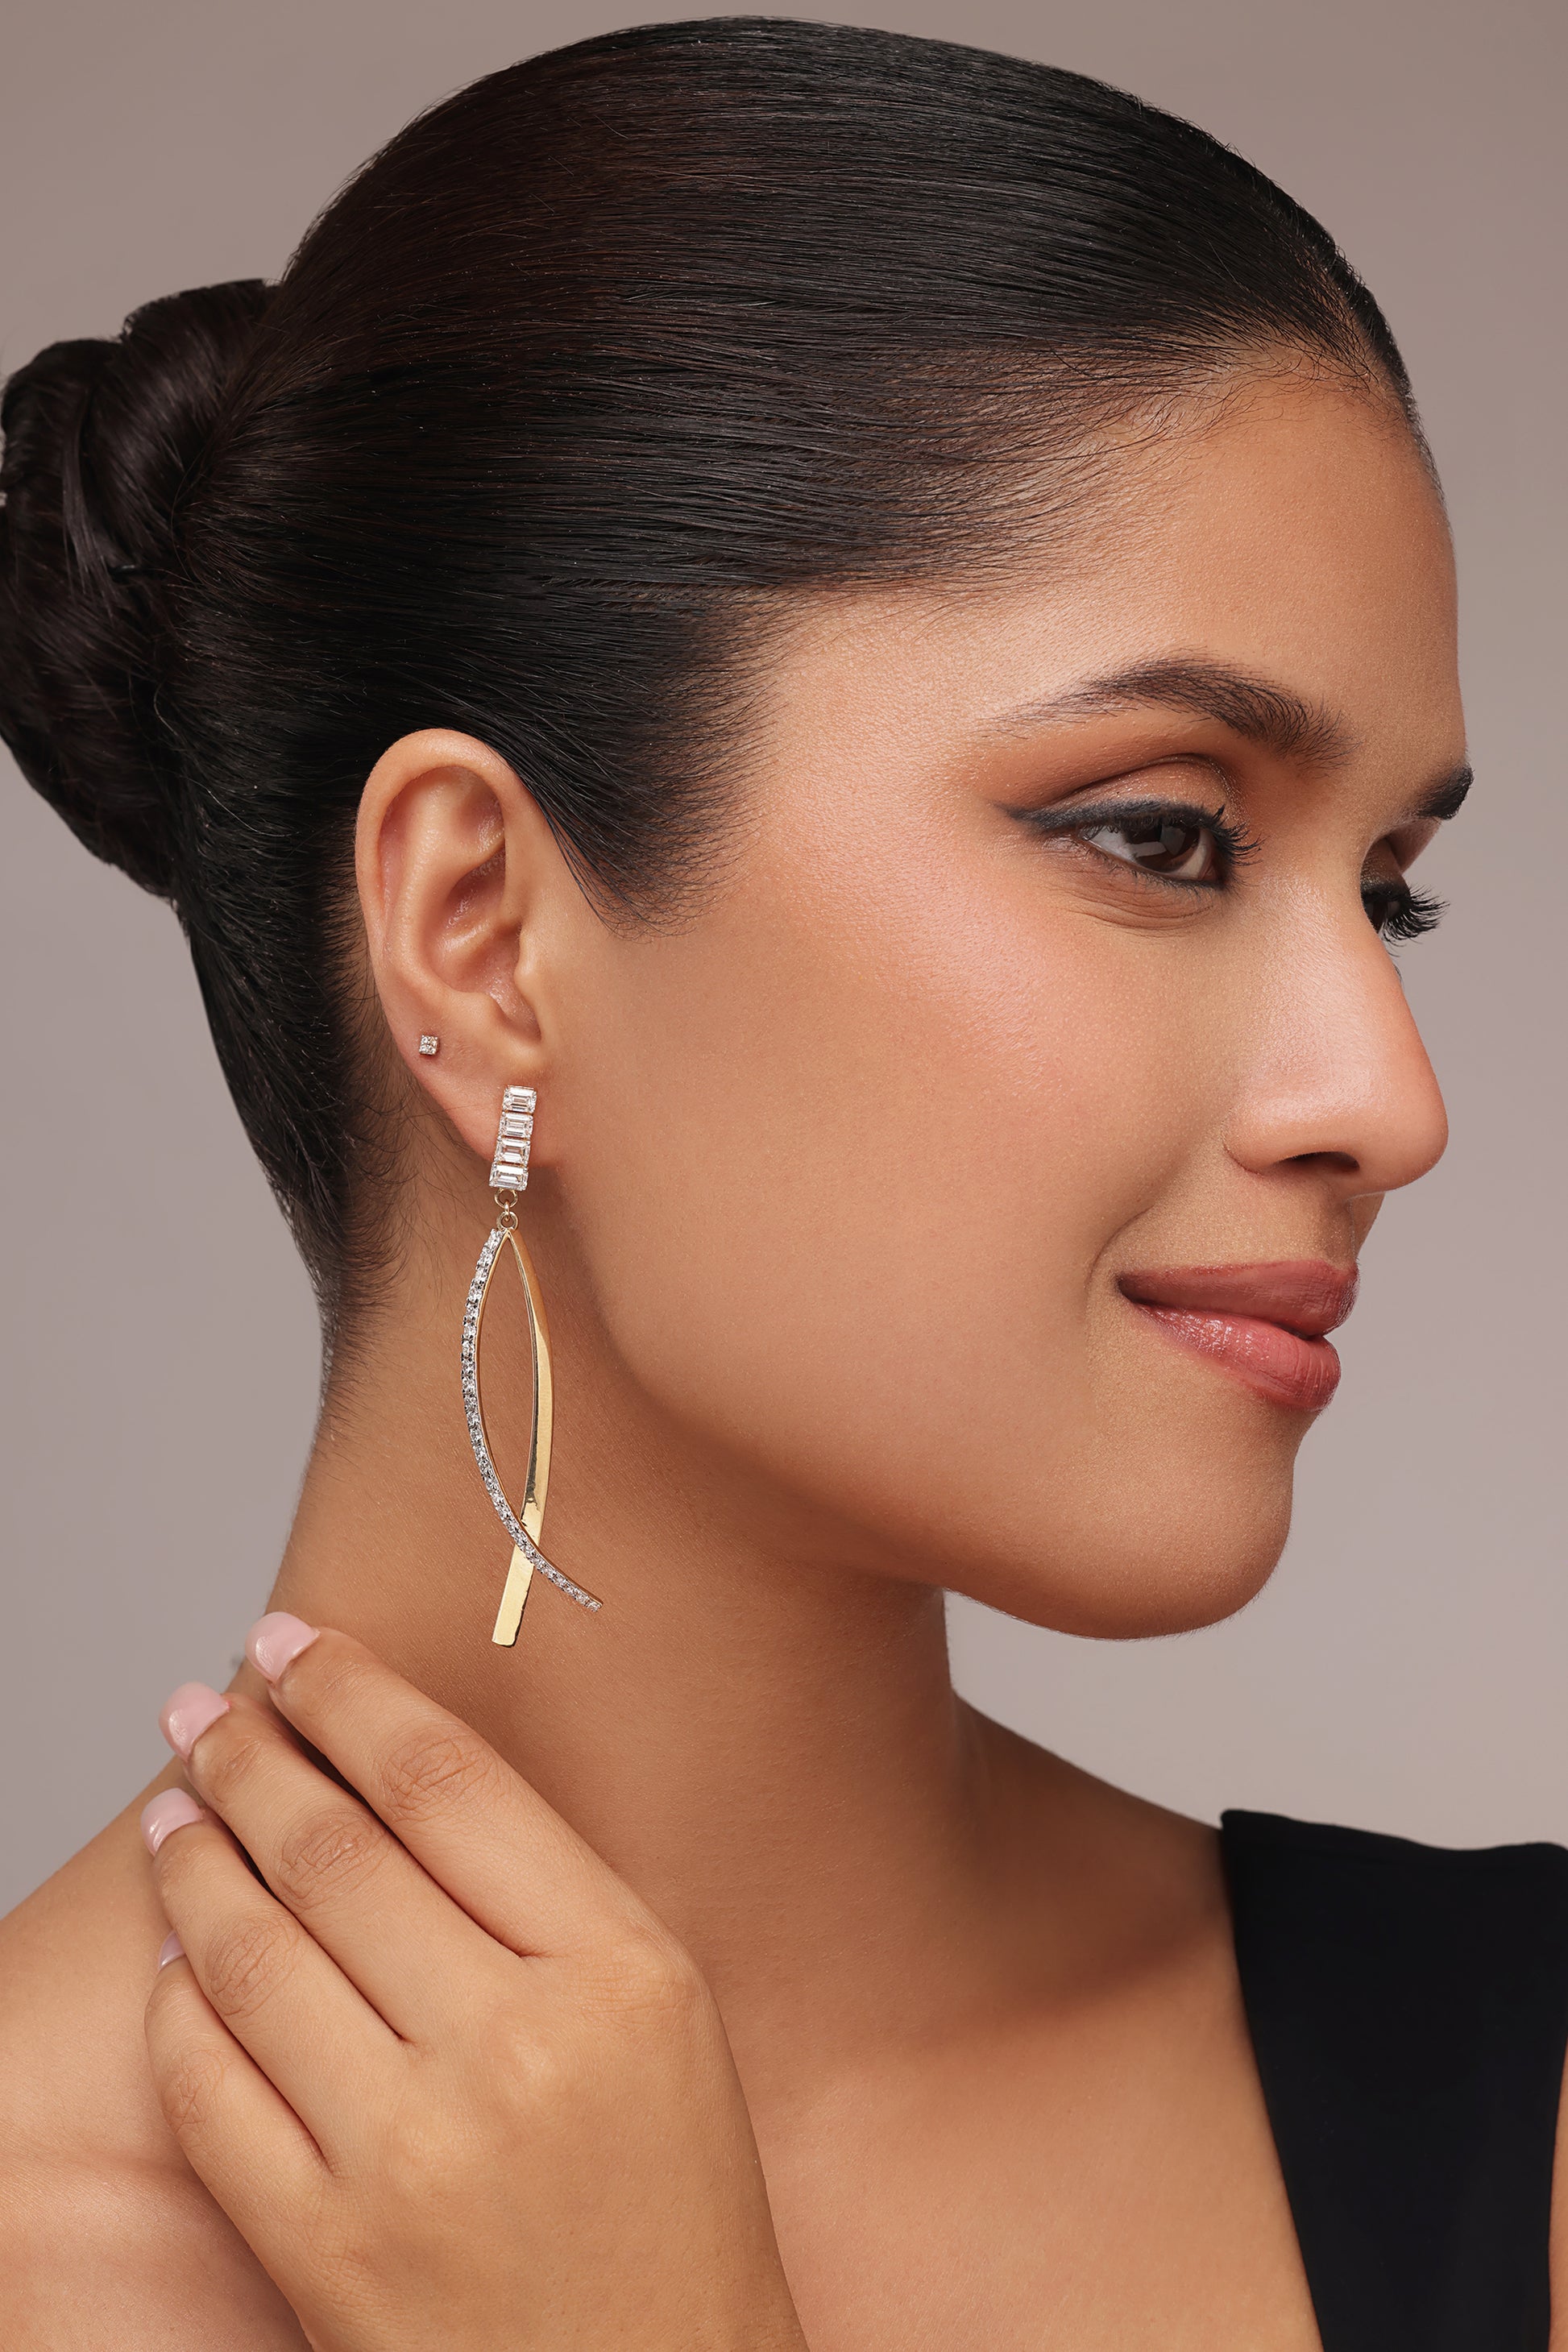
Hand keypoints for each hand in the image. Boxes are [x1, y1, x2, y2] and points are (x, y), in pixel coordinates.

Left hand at [141, 1618, 806, 2351]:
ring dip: (197, 1861)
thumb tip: (391, 1774)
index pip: (446, 1779)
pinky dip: (181, 2006)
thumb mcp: (665, 2019)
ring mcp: (408, 2155)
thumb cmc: (673, 2205)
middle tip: (207, 1707)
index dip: (350, 1691)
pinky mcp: (326, 2250)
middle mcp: (512, 2047)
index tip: (291, 1640)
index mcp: (618, 1971)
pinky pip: (213, 2087)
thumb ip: (546, 1898)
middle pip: (336, 1847)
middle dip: (251, 1755)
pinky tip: (179, 1958)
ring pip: (254, 1952)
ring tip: (176, 1808)